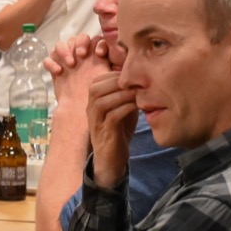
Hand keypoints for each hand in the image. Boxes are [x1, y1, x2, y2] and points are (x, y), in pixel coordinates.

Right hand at [44, 33, 110, 110]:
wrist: (82, 109)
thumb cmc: (100, 95)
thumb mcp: (111, 78)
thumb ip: (117, 65)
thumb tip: (126, 54)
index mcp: (95, 55)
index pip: (95, 39)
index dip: (97, 43)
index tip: (99, 54)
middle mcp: (80, 56)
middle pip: (77, 38)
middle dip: (80, 43)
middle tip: (82, 55)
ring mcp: (66, 61)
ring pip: (61, 45)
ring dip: (64, 51)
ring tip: (71, 64)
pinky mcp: (54, 69)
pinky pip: (48, 59)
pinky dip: (51, 63)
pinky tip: (58, 71)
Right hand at [85, 71, 138, 188]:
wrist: (112, 156)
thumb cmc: (119, 129)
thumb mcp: (121, 106)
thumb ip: (126, 92)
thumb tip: (140, 74)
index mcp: (93, 100)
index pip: (98, 79)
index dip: (116, 74)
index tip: (136, 75)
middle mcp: (89, 108)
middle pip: (96, 88)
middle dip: (118, 82)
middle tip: (138, 82)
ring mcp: (95, 121)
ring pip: (102, 101)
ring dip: (122, 95)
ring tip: (139, 93)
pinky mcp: (104, 133)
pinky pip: (112, 116)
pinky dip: (125, 108)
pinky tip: (138, 106)